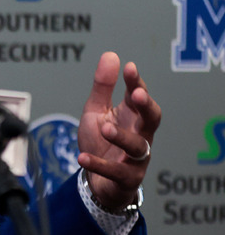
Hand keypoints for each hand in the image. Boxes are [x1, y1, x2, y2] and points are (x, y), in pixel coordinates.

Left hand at [78, 52, 161, 211]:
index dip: (136, 82)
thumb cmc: (101, 141)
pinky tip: (82, 158)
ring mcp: (136, 158)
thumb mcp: (96, 111)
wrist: (98, 180)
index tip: (130, 68)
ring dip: (122, 136)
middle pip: (152, 119)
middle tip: (136, 94)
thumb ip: (103, 86)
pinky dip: (99, 164)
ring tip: (104, 128)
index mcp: (132, 116)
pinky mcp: (127, 178)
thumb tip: (111, 55)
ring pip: (137, 146)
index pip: (139, 96)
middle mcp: (140, 135)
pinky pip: (116, 172)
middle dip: (146, 106)